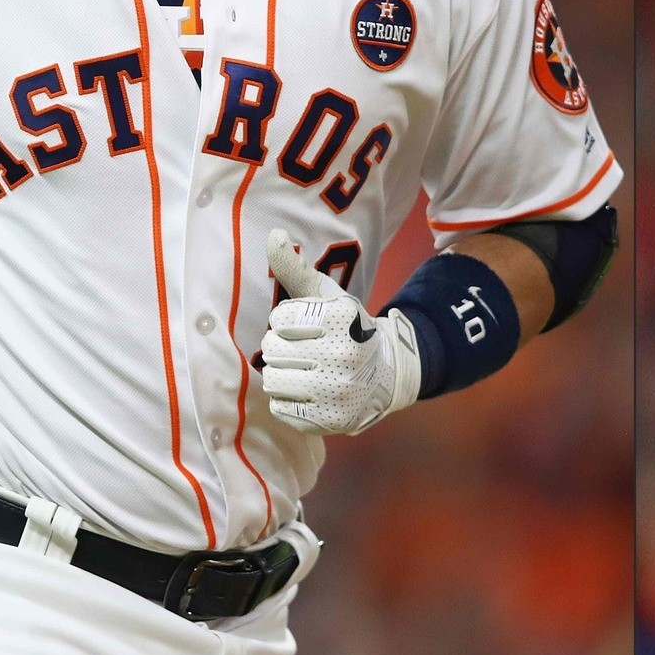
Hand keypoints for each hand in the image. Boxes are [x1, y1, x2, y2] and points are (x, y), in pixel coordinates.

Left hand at [258, 229, 420, 435]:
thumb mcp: (327, 295)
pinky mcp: (328, 420)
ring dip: (282, 373)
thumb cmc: (344, 328)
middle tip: (308, 349)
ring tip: (306, 370)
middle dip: (283, 346)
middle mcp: (344, 354)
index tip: (308, 325)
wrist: (383, 375)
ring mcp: (337, 391)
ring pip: (272, 379)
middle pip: (271, 348)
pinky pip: (280, 407)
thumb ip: (294, 268)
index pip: (278, 319)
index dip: (287, 321)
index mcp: (343, 318)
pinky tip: (310, 392)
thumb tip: (273, 234)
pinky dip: (288, 399)